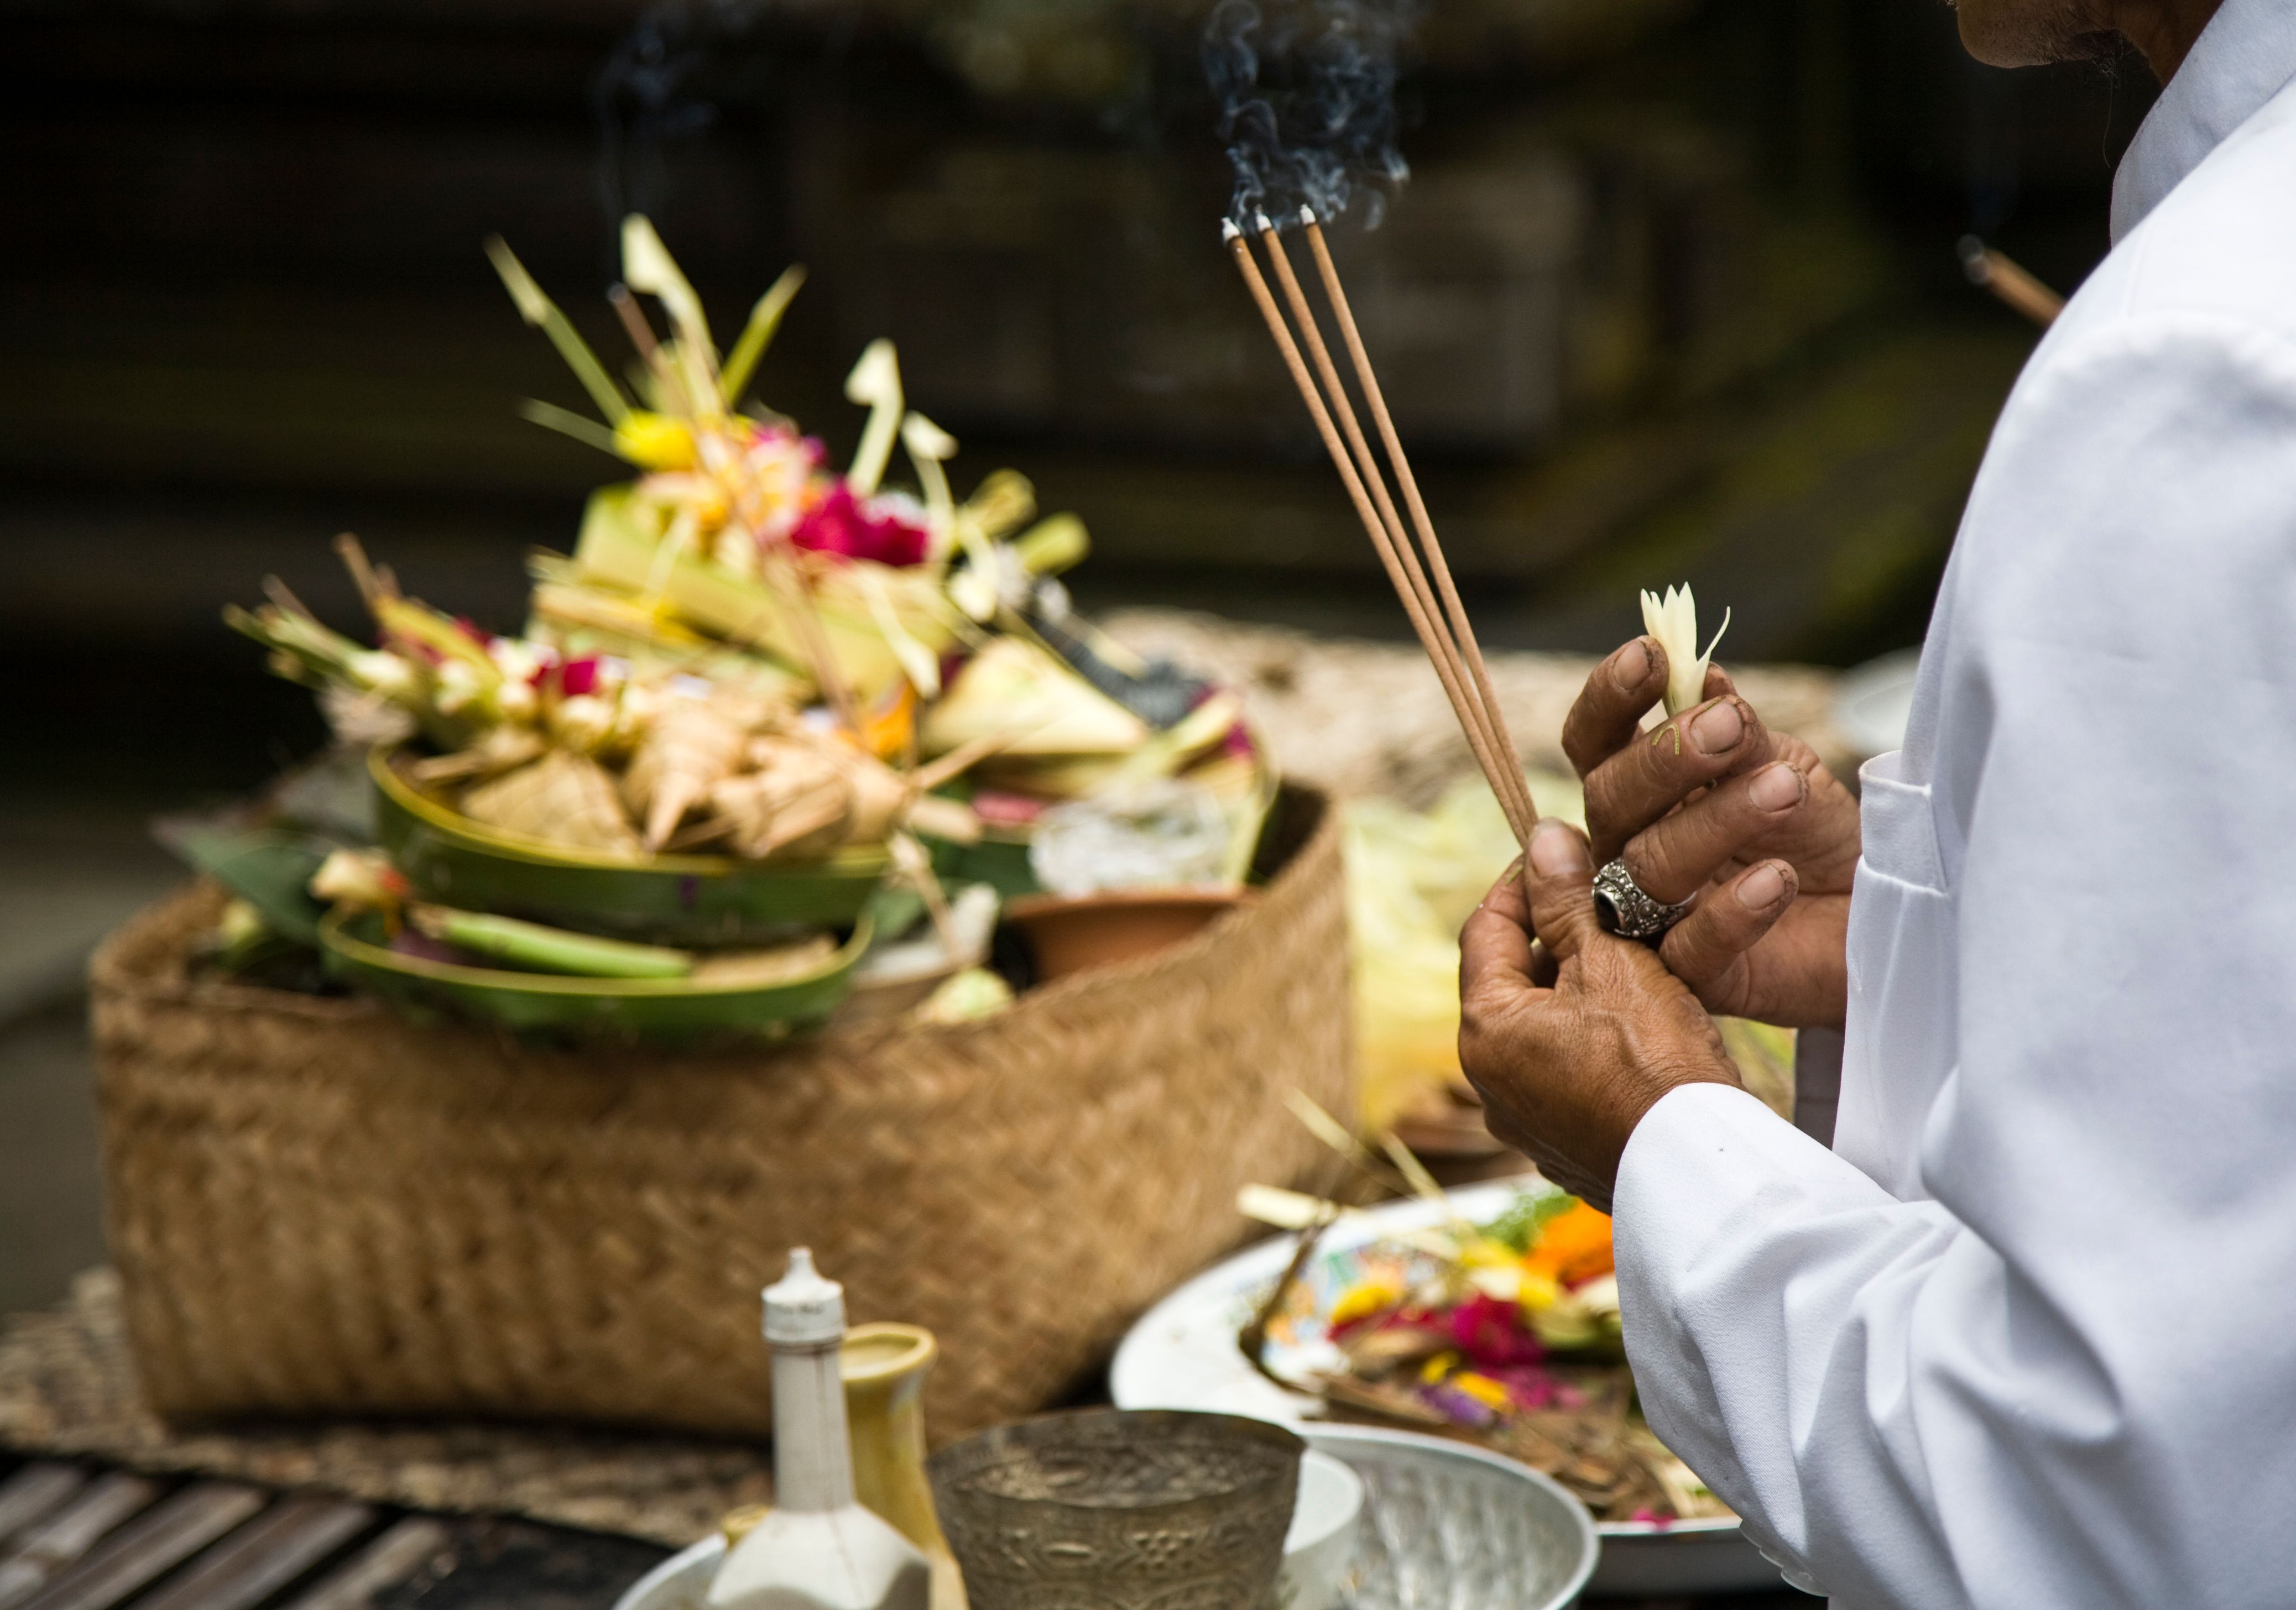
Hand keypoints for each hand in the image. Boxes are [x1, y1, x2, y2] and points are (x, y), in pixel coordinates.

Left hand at [1459, 820, 1765, 1210]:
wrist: (1697, 1170)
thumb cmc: (1653, 1061)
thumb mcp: (1611, 961)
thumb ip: (1569, 900)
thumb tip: (1544, 838)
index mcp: (1484, 1029)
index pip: (1485, 929)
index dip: (1521, 884)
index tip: (1561, 858)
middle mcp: (1488, 1082)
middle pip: (1510, 981)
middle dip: (1555, 938)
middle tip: (1604, 905)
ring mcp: (1524, 1121)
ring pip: (1541, 1029)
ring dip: (1577, 991)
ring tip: (1632, 960)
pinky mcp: (1564, 1147)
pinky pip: (1566, 1074)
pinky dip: (1592, 1042)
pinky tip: (1640, 1027)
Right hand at [1563, 637, 1859, 1028]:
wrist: (1875, 915)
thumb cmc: (1815, 835)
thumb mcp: (1786, 769)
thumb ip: (1742, 737)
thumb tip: (1701, 676)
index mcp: (1640, 790)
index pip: (1594, 742)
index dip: (1610, 698)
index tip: (1650, 654)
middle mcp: (1627, 849)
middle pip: (1608, 800)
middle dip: (1666, 759)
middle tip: (1731, 728)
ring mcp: (1651, 915)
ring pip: (1644, 869)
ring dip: (1712, 822)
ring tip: (1783, 790)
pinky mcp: (1691, 978)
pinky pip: (1689, 947)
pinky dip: (1731, 911)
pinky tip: (1776, 878)